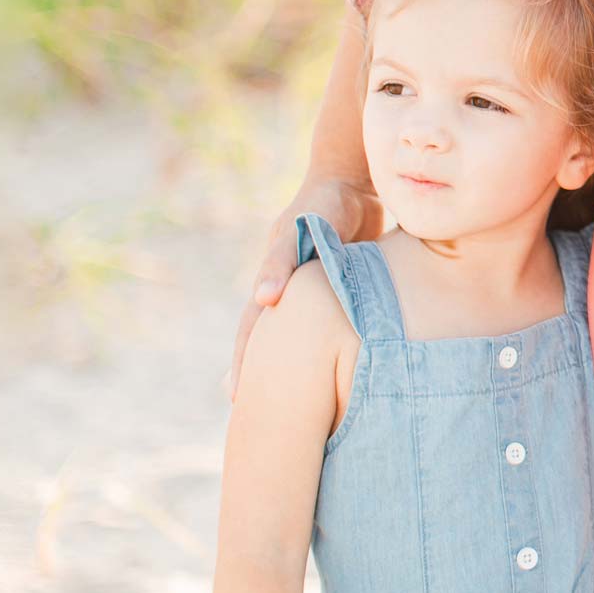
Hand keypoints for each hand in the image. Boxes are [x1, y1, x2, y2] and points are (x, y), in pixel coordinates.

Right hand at [227, 174, 380, 399]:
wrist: (355, 178)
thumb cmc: (325, 201)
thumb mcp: (300, 227)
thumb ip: (282, 260)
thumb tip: (263, 301)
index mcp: (274, 281)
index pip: (252, 331)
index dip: (245, 364)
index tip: (238, 400)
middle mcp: (289, 289)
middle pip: (270, 339)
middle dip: (264, 372)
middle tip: (259, 415)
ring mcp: (316, 290)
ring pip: (301, 336)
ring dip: (294, 365)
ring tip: (299, 403)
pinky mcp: (344, 286)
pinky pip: (335, 323)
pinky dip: (329, 346)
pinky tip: (339, 369)